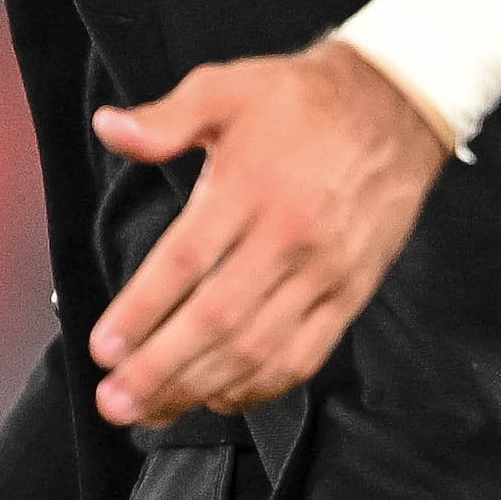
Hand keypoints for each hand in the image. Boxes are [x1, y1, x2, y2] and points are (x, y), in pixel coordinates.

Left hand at [86, 39, 452, 426]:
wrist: (397, 108)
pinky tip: (220, 399)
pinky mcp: (350, 294)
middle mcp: (287, 237)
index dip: (141, 311)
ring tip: (152, 411)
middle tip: (113, 400)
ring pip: (257, 348)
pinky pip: (303, 355)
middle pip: (216, 319)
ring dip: (200, 388)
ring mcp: (323, 273)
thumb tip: (110, 129)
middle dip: (159, 369)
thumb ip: (166, 118)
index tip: (103, 347)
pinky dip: (259, 387)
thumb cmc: (303, 101)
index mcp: (249, 187)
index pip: (184, 262)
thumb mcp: (227, 88)